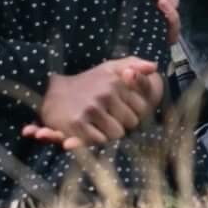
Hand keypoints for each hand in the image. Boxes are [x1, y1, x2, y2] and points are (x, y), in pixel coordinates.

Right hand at [24, 57, 163, 149]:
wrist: (53, 92)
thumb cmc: (90, 82)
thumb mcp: (111, 68)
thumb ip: (135, 65)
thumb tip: (154, 67)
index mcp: (117, 80)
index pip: (142, 109)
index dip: (133, 111)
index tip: (122, 107)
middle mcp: (106, 93)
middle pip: (131, 123)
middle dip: (122, 123)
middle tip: (108, 115)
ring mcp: (91, 108)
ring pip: (117, 134)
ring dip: (109, 133)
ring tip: (98, 123)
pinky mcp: (78, 124)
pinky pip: (100, 141)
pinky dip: (96, 139)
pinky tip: (88, 130)